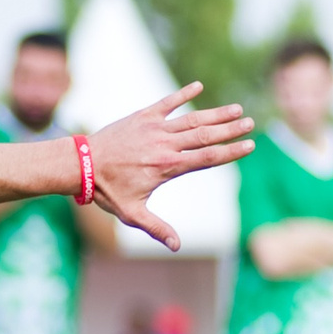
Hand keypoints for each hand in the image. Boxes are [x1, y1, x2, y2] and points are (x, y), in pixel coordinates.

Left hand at [85, 83, 254, 251]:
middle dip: (230, 130)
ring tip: (237, 109)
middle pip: (205, 136)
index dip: (231, 152)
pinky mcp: (142, 117)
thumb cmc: (106, 191)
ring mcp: (154, 128)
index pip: (207, 159)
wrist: (81, 165)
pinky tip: (199, 86)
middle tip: (251, 124)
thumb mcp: (131, 213)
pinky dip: (183, 94)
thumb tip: (176, 246)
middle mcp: (165, 145)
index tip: (250, 146)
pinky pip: (166, 103)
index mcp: (167, 167)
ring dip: (215, 113)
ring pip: (191, 119)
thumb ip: (156, 227)